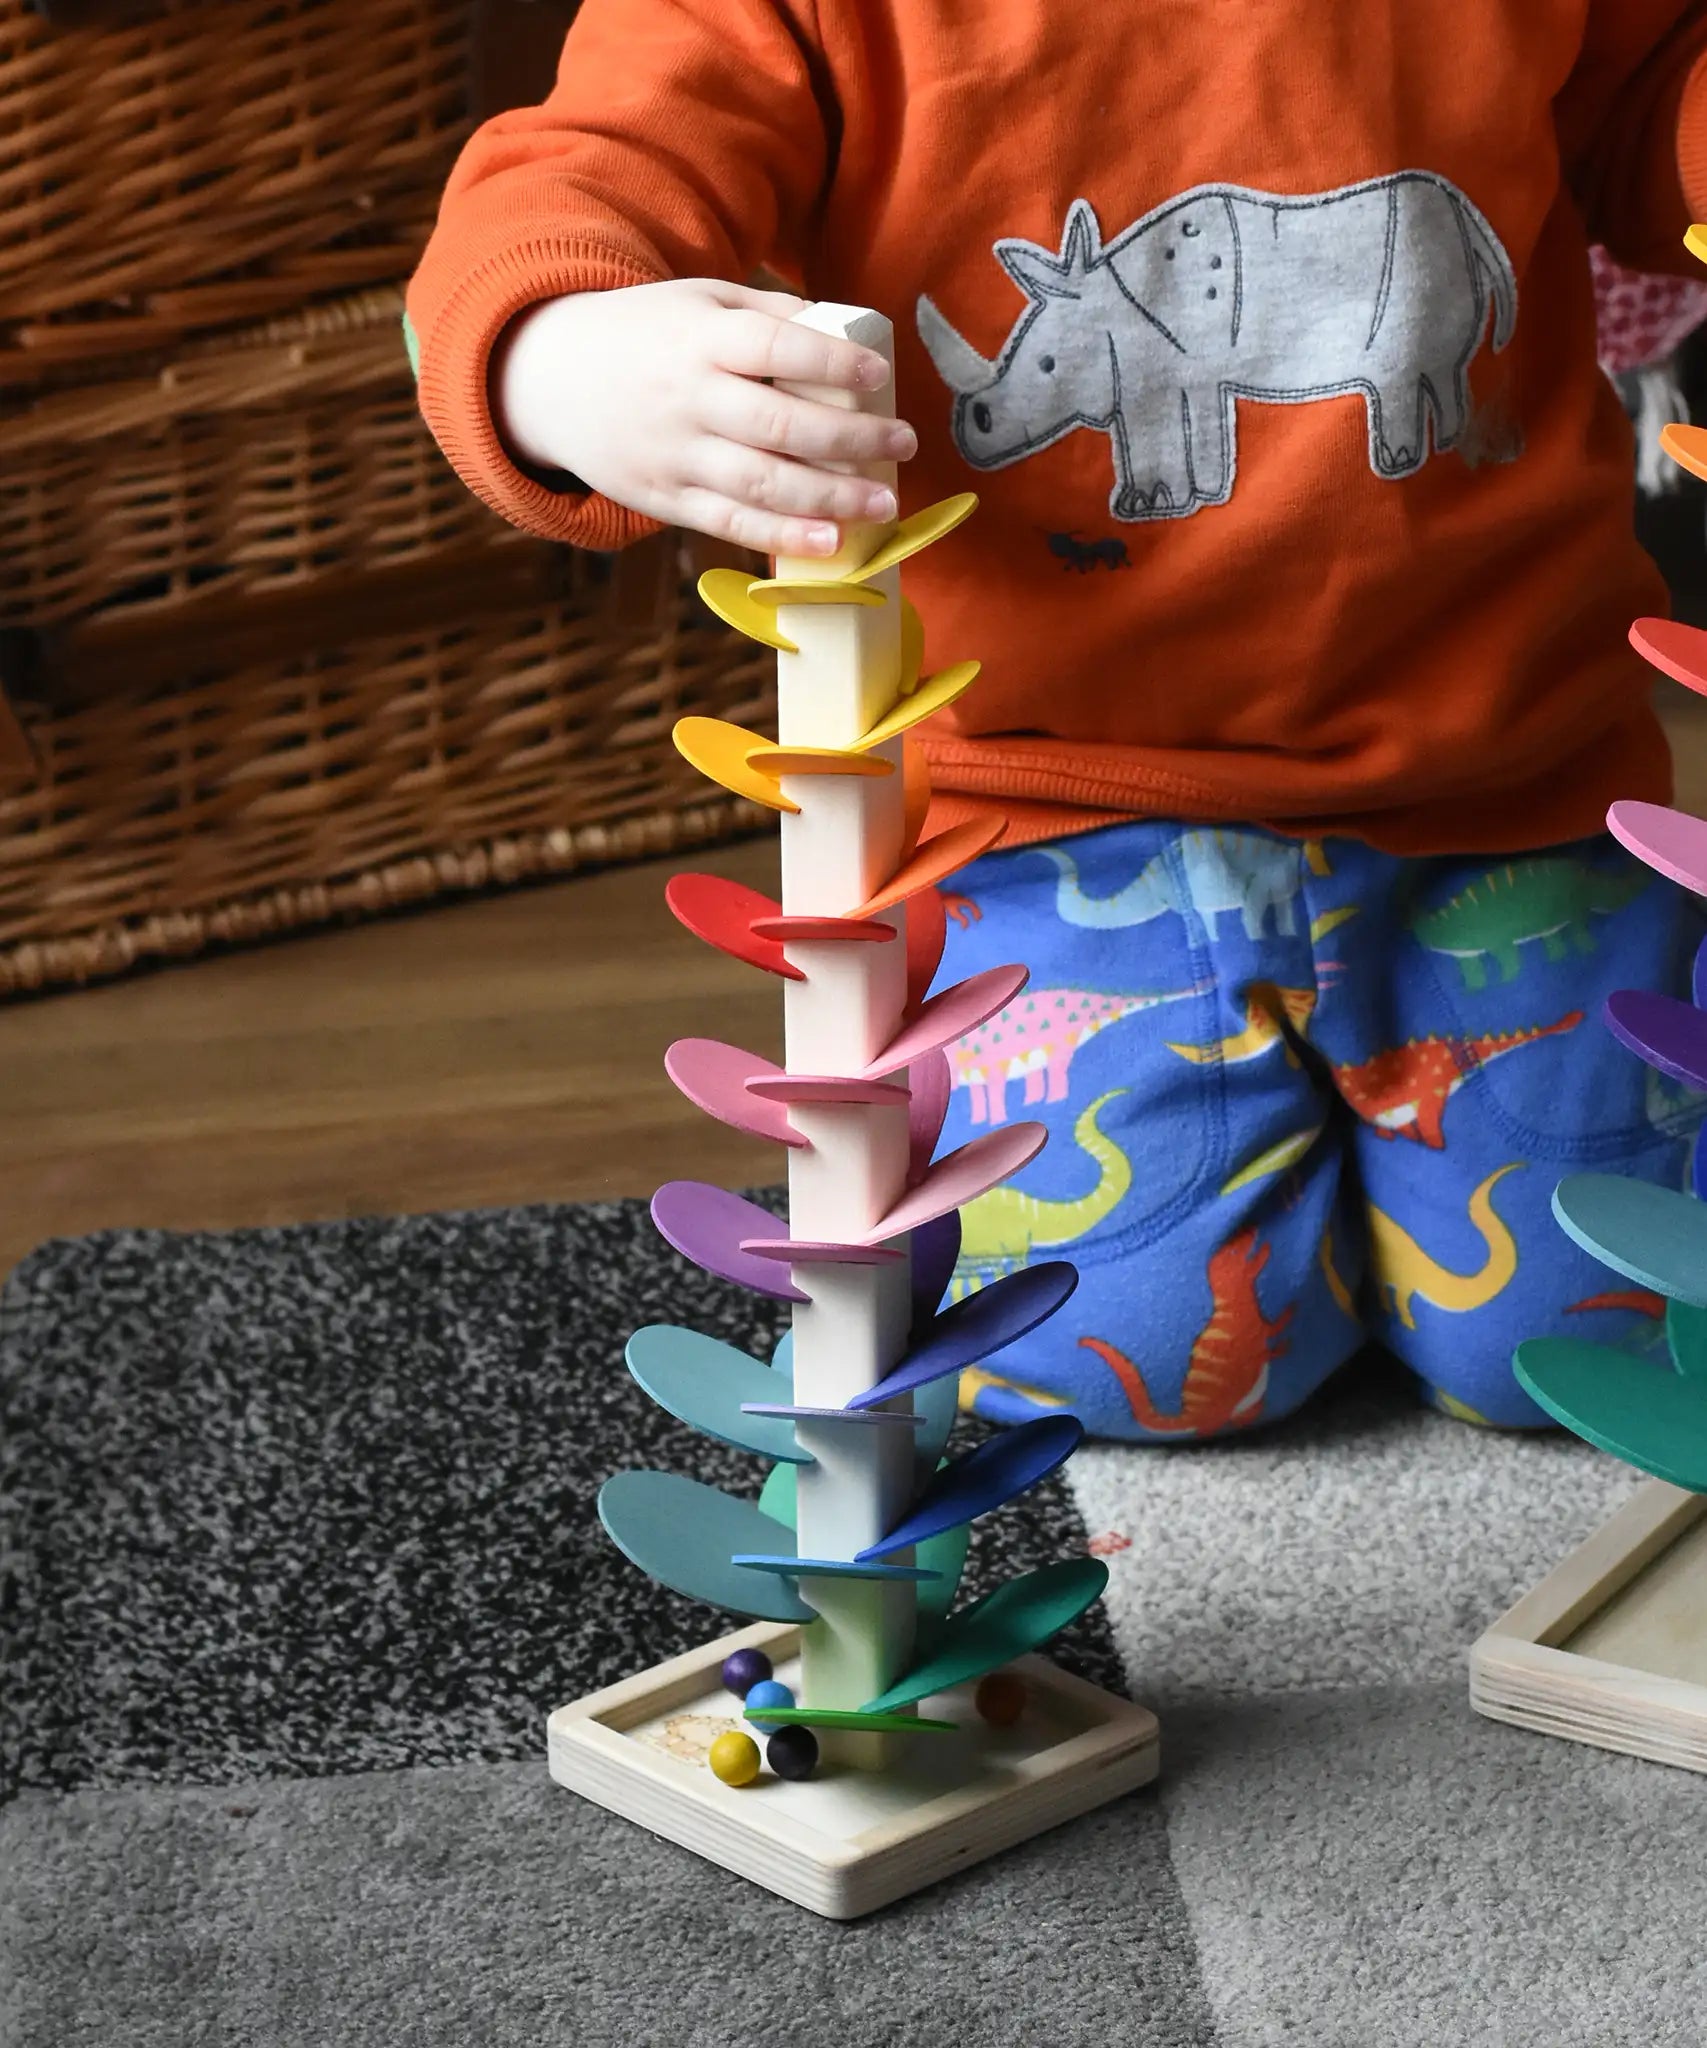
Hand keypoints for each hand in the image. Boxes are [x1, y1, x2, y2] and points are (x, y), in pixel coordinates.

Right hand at [494, 279, 916, 555]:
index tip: (877, 376)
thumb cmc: (646, 335)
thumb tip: (849, 335)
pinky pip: (731, 523)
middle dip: (850, 439)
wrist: (549, 379)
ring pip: (761, 483)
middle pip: (779, 424)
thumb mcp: (699, 303)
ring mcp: (676, 455)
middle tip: (905, 443)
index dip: (830, 362)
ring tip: (883, 503)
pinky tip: (831, 543)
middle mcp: (689, 398)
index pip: (774, 347)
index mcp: (699, 339)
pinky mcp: (666, 499)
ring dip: (830, 498)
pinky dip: (783, 536)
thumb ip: (769, 316)